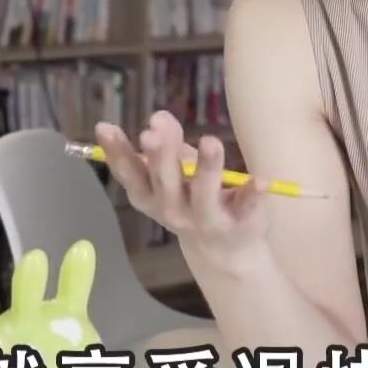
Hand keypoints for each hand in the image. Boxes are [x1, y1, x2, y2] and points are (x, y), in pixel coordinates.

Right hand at [94, 111, 270, 277]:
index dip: (117, 152)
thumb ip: (169, 143)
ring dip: (206, 168)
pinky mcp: (238, 223)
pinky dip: (253, 193)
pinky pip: (245, 207)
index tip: (105, 127)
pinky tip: (261, 180)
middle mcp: (173, 211)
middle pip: (164, 182)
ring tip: (210, 140)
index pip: (129, 174)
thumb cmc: (193, 200)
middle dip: (159, 157)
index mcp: (151, 197)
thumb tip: (158, 116)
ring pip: (203, 195)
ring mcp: (206, 220)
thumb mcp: (178, 171)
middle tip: (152, 133)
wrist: (225, 251)